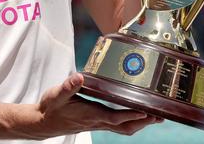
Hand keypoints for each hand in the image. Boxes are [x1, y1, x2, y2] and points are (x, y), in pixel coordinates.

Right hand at [36, 73, 160, 136]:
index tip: (146, 111)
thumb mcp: (56, 95)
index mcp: (90, 114)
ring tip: (156, 116)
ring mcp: (98, 123)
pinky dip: (131, 121)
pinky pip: (118, 125)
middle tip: (160, 115)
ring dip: (140, 123)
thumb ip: (68, 86)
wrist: (42, 122)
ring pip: (123, 128)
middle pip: (125, 126)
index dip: (131, 115)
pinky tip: (137, 114)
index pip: (115, 117)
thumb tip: (78, 77)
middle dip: (143, 122)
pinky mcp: (97, 122)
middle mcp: (97, 121)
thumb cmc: (50, 108)